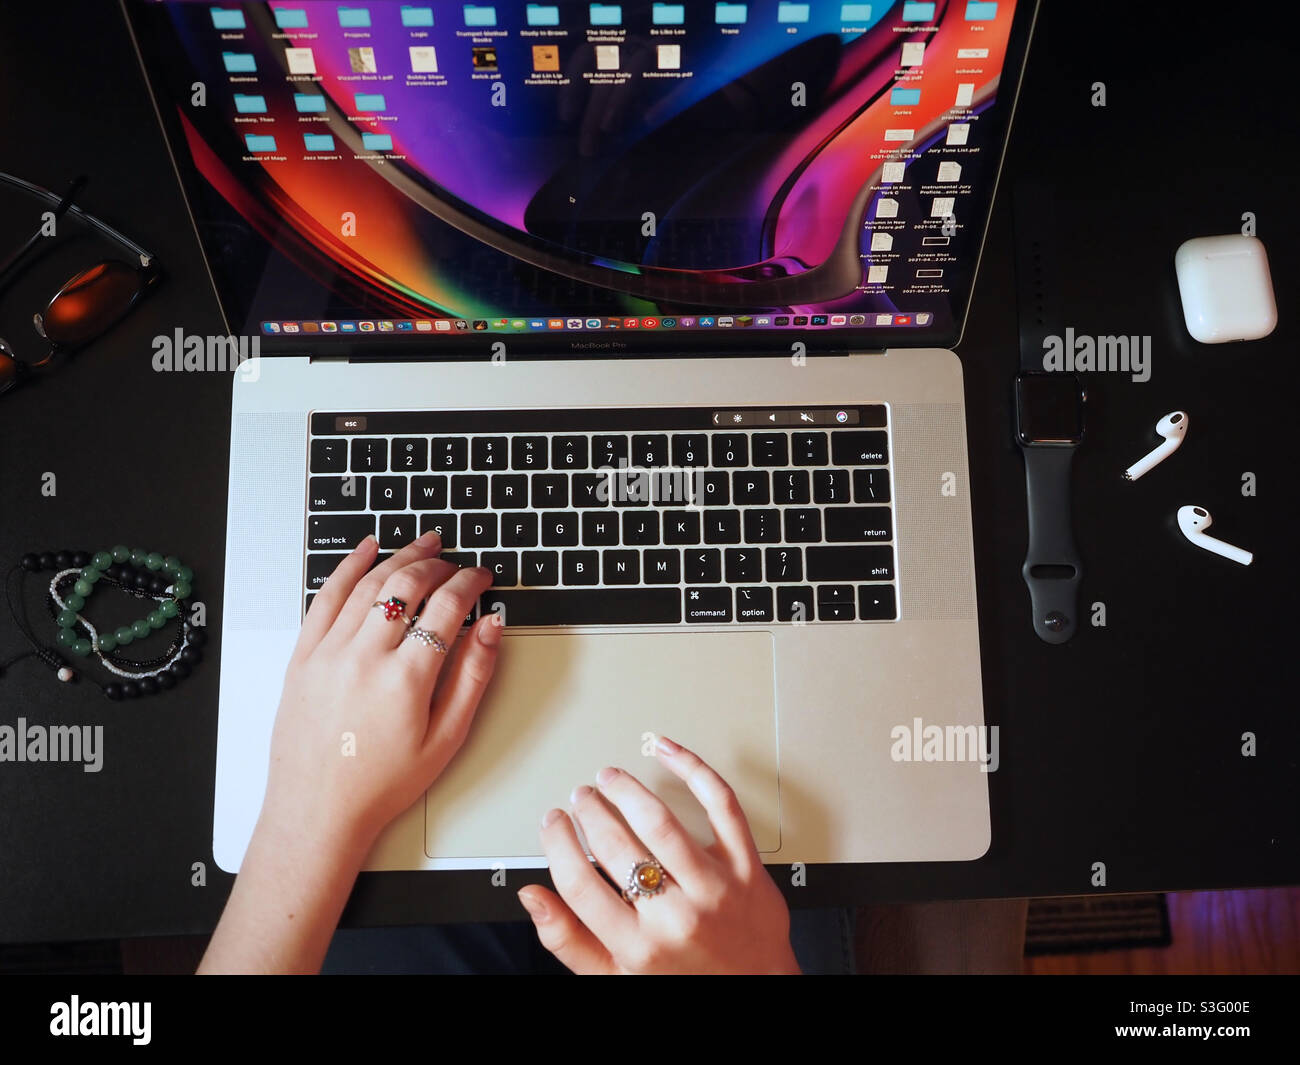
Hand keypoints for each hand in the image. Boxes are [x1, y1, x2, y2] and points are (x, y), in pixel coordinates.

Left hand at [260, 531, 500, 852]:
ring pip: (368, 584)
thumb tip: (491, 629)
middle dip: (437, 564)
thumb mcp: (445, 738)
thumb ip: (473, 676)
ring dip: (399, 557)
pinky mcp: (303, 657)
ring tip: (422, 544)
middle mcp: (364, 658)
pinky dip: (348, 568)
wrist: (317, 811)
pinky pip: (326, 598)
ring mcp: (328, 653)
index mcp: (405, 679)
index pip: (447, 607)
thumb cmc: (381, 783)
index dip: (470, 583)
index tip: (481, 578)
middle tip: (454, 560)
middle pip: (406, 586)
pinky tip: (366, 551)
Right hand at [517, 737, 799, 974]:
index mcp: (638, 947)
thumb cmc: (684, 980)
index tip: (552, 823)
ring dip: (626, 790)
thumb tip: (532, 896)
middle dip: (589, 811)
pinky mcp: (747, 866)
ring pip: (661, 821)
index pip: (579, 883)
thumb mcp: (617, 978)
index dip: (557, 844)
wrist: (756, 990)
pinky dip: (693, 770)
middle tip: (581, 797)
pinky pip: (721, 805)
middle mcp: (676, 917)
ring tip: (610, 779)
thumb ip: (568, 940)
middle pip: (616, 846)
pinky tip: (670, 753)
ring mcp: (715, 888)